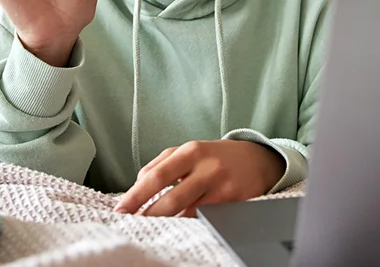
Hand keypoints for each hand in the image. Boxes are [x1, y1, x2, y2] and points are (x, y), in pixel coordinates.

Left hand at [113, 140, 284, 217]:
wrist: (258, 160)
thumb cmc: (215, 157)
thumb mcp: (190, 151)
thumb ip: (162, 164)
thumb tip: (137, 186)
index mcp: (191, 151)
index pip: (157, 175)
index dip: (136, 195)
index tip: (120, 208)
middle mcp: (207, 168)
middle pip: (171, 198)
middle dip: (148, 214)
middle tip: (131, 224)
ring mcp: (222, 187)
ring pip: (188, 213)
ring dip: (166, 222)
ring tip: (150, 227)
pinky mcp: (233, 203)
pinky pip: (205, 219)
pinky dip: (188, 224)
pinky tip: (177, 227)